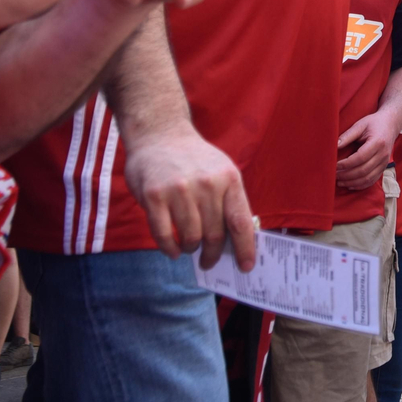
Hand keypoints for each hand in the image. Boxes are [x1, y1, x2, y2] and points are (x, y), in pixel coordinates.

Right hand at [124, 124, 255, 270]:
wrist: (160, 134)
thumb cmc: (195, 159)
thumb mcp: (222, 171)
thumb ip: (229, 201)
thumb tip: (238, 240)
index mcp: (229, 180)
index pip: (241, 222)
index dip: (245, 248)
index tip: (246, 266)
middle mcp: (207, 185)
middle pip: (214, 234)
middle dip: (212, 254)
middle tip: (209, 262)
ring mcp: (180, 190)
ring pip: (190, 237)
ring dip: (191, 249)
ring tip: (189, 248)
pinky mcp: (155, 196)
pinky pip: (163, 234)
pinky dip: (169, 248)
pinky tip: (173, 250)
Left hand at [336, 109, 401, 190]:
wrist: (391, 124)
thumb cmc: (374, 123)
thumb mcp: (360, 125)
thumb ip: (347, 136)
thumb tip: (334, 146)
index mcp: (378, 142)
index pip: (360, 157)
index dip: (346, 164)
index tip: (334, 165)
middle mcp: (383, 155)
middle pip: (363, 170)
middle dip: (346, 175)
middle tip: (334, 175)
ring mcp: (384, 163)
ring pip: (368, 178)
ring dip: (352, 182)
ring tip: (339, 181)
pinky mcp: (384, 167)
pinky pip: (372, 180)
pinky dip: (360, 185)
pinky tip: (350, 184)